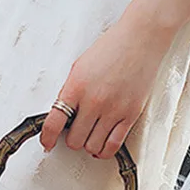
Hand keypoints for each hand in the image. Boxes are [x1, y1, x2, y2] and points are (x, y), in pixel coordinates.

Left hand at [40, 13, 173, 159]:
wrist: (142, 38)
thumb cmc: (112, 48)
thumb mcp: (80, 67)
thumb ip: (69, 92)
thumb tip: (61, 116)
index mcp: (76, 87)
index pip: (54, 122)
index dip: (47, 138)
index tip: (47, 144)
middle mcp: (94, 101)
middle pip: (74, 140)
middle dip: (72, 139)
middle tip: (75, 132)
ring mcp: (113, 110)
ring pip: (92, 146)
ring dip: (88, 145)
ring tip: (89, 136)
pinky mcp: (130, 115)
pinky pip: (112, 146)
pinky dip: (103, 151)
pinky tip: (100, 147)